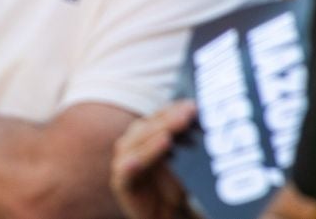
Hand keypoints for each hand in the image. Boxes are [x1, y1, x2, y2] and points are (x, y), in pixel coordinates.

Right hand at [109, 100, 194, 218]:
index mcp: (143, 135)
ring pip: (135, 146)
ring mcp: (122, 162)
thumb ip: (181, 134)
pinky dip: (131, 165)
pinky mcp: (121, 182)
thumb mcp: (178, 158)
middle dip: (167, 121)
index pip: (157, 116)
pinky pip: (126, 172)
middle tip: (187, 115)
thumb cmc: (172, 187)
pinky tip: (136, 161)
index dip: (174, 110)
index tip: (194, 107)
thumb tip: (194, 107)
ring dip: (152, 140)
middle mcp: (130, 144)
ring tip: (169, 137)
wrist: (164, 217)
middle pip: (146, 128)